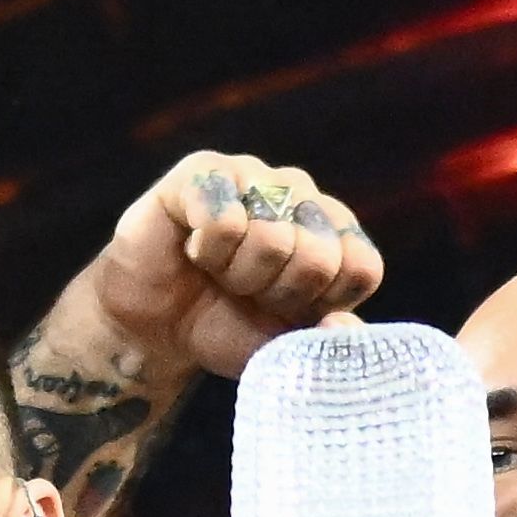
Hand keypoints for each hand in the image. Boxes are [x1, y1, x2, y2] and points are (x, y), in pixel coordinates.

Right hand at [62, 150, 383, 382]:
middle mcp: (302, 195)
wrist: (156, 327)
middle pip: (318, 257)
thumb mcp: (285, 347)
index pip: (361, 267)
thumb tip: (344, 327)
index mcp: (334, 234)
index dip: (320, 303)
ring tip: (218, 269)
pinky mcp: (206, 170)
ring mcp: (255, 175)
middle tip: (244, 291)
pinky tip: (194, 247)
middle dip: (275, 293)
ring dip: (238, 274)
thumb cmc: (227, 327)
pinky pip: (224, 218)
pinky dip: (207, 252)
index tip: (286, 309)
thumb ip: (326, 341)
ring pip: (272, 237)